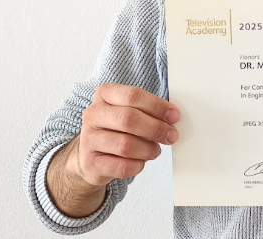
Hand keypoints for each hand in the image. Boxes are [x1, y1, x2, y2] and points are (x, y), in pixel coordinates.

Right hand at [66, 83, 180, 187]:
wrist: (91, 157)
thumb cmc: (116, 131)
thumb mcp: (128, 112)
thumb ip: (148, 111)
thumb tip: (172, 118)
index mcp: (104, 95)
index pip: (132, 95)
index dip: (157, 106)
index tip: (174, 117)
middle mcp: (93, 114)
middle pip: (128, 119)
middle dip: (156, 129)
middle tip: (171, 136)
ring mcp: (88, 139)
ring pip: (126, 145)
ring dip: (148, 149)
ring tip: (154, 150)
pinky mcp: (91, 163)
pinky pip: (122, 166)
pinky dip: (138, 165)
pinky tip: (140, 162)